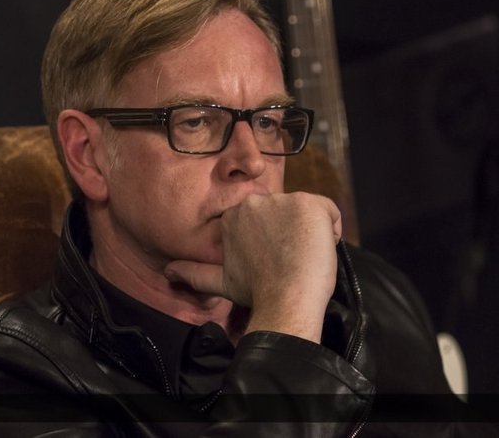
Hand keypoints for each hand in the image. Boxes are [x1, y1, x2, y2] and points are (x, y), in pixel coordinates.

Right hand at [165, 192, 340, 341]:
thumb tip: (167, 272)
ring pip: (307, 213)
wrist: (284, 299)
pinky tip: (319, 249)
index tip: (275, 260)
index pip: (267, 218)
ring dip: (310, 233)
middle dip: (291, 234)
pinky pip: (330, 211)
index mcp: (234, 215)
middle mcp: (255, 202)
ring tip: (303, 258)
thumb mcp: (220, 280)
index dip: (275, 239)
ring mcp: (282, 200)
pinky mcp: (308, 204)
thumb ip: (194, 272)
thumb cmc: (256, 291)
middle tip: (289, 261)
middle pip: (286, 212)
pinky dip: (331, 229)